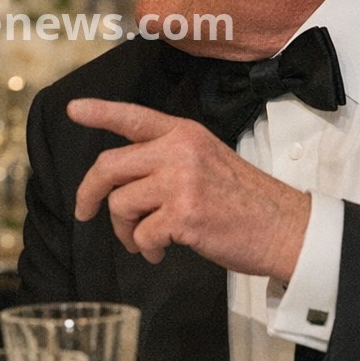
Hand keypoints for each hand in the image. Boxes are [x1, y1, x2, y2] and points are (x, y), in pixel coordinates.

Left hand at [69, 98, 310, 282]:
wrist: (286, 228)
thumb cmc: (244, 200)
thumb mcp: (206, 159)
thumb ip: (167, 157)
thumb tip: (121, 179)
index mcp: (183, 132)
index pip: (133, 117)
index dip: (99, 112)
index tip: (73, 110)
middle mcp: (179, 151)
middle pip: (109, 166)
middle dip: (88, 193)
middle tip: (84, 212)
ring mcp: (181, 181)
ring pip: (120, 204)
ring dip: (124, 230)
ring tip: (143, 240)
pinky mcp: (184, 215)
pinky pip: (142, 234)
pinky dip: (146, 248)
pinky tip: (162, 251)